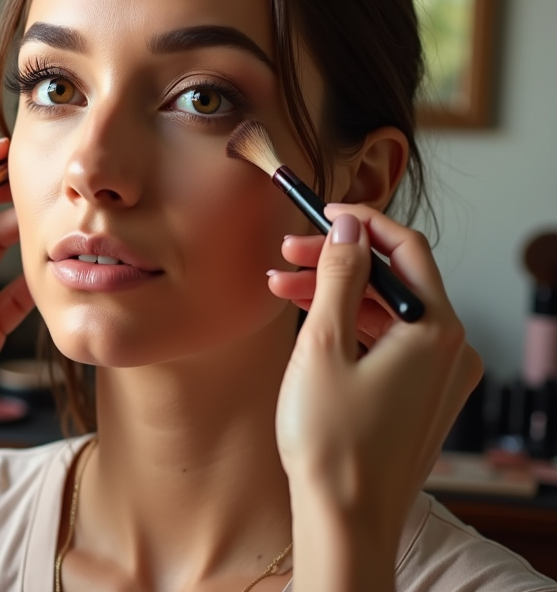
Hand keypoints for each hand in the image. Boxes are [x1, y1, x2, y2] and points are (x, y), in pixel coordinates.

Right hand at [269, 205, 481, 556]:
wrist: (345, 519)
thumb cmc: (331, 440)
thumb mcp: (325, 345)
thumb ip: (340, 277)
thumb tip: (349, 229)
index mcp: (435, 331)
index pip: (406, 249)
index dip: (362, 223)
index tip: (322, 213)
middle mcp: (450, 350)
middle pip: (395, 280)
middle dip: (339, 261)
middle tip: (285, 254)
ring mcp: (439, 377)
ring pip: (388, 312)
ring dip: (338, 294)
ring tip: (282, 289)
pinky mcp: (421, 398)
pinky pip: (390, 343)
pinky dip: (352, 327)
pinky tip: (311, 324)